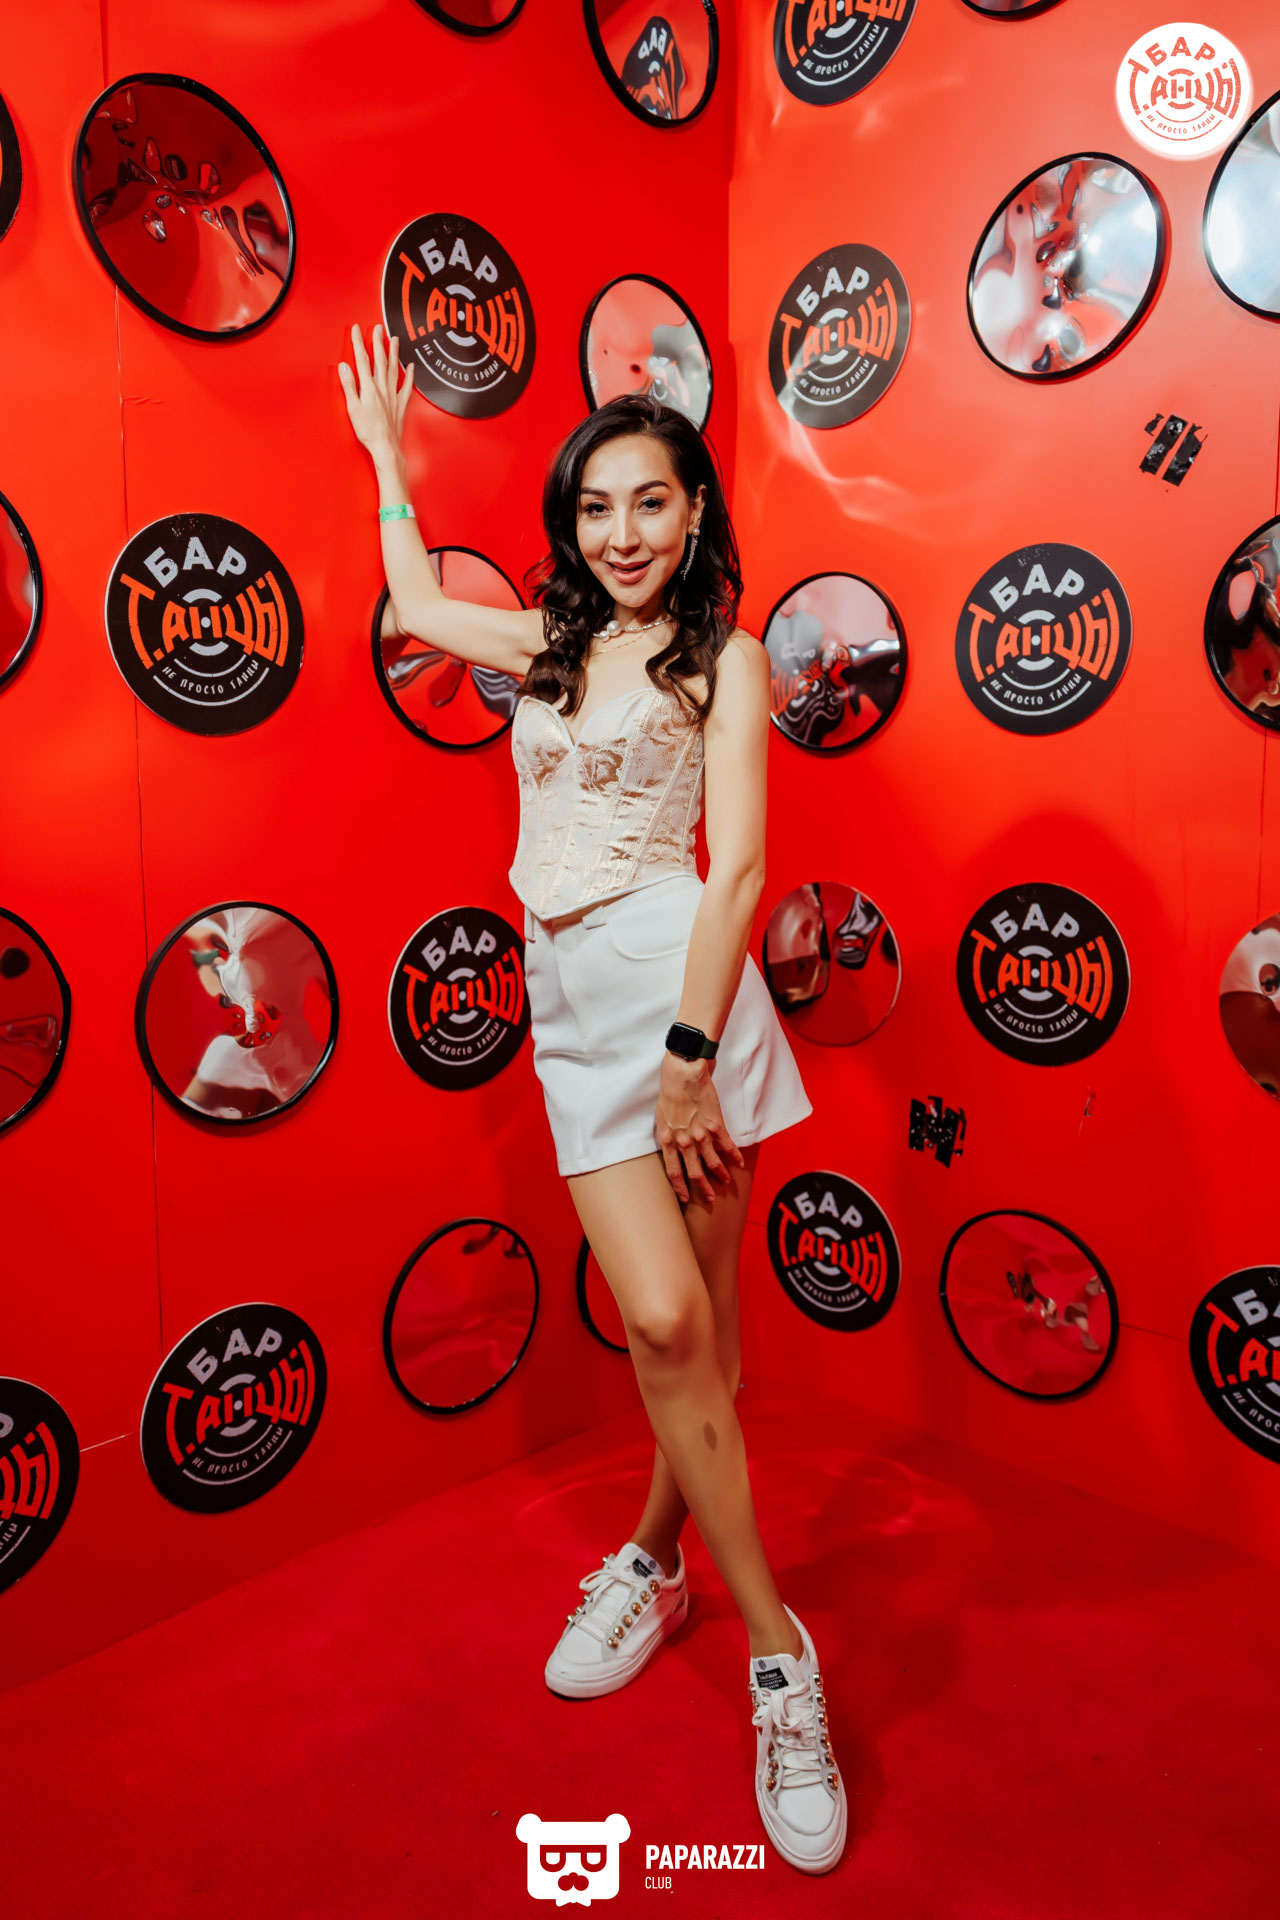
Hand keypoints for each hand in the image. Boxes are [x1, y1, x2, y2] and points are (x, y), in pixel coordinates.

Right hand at [337, 321, 412, 465]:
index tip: (356, 329)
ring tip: (394, 339)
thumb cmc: (368, 431)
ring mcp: (393, 396)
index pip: (362, 360)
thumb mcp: (352, 408)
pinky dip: (409, 375)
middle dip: (378, 342)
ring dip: (394, 353)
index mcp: (369, 388)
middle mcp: (382, 389)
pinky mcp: (400, 405)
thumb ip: (349, 386)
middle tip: (378, 327)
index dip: (359, 343)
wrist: (385, 447)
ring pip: (394, 369)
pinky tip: (411, 366)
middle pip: (380, 360)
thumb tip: (344, 366)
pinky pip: (407, 387)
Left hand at [655, 1055, 745, 1204]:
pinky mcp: (716, 1126)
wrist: (683, 1074)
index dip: (680, 1187)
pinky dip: (734, 1156)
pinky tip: (739, 1162)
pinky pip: (727, 1146)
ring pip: (712, 1164)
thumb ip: (669, 1135)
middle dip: (702, 1189)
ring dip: (720, 1175)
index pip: (673, 1172)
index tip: (685, 1197)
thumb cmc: (669, 1092)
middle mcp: (684, 1142)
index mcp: (668, 1141)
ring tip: (725, 1182)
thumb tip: (673, 1146)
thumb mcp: (661, 1118)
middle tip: (708, 1198)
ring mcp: (701, 1135)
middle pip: (694, 1173)